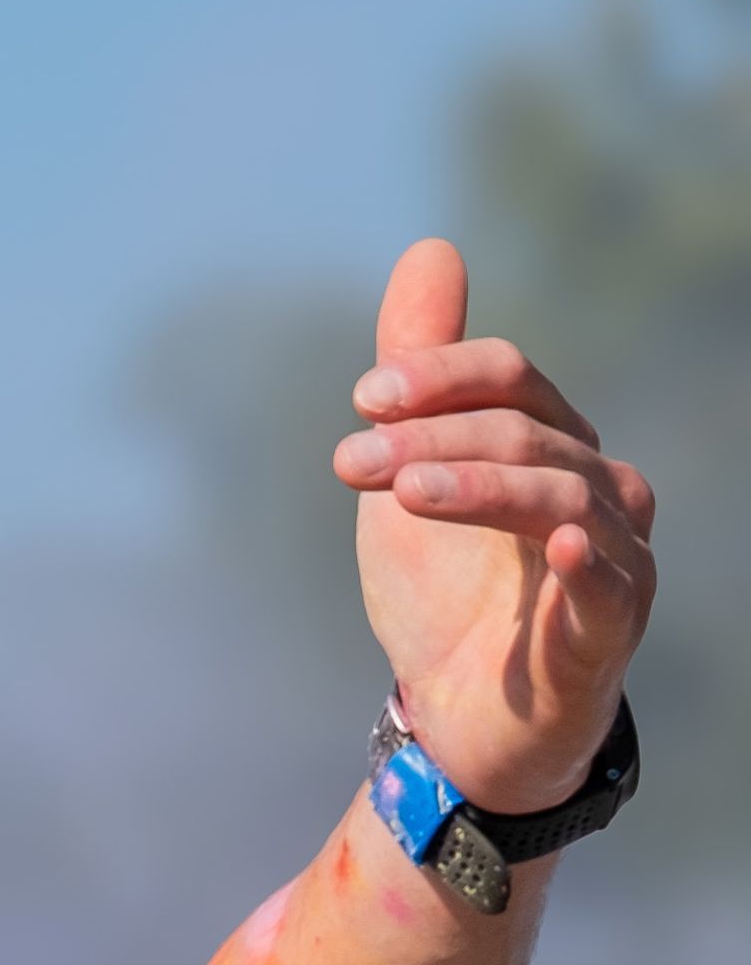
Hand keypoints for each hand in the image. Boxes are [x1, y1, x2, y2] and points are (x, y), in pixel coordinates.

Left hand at [332, 235, 653, 812]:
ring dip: (476, 485)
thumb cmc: (446, 587)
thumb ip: (419, 372)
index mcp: (550, 445)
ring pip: (559, 496)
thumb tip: (431, 249)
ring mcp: (614, 558)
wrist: (457, 716)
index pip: (512, 378)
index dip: (439, 375)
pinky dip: (587, 559)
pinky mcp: (610, 628)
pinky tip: (556, 544)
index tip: (361, 398)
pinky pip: (612, 583)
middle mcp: (598, 489)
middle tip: (350, 456)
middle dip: (431, 435)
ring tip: (402, 491)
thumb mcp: (410, 470)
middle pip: (524, 433)